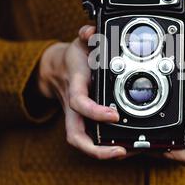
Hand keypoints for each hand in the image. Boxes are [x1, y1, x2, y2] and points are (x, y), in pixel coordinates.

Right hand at [37, 25, 128, 159]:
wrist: (57, 70)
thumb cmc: (73, 59)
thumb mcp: (80, 43)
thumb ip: (87, 34)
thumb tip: (92, 31)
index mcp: (75, 86)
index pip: (79, 103)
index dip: (94, 111)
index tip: (114, 114)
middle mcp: (73, 107)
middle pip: (76, 136)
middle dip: (96, 148)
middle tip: (121, 152)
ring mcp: (76, 117)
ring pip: (82, 142)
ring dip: (102, 153)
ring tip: (127, 153)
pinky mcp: (83, 121)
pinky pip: (90, 139)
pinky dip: (105, 147)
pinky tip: (124, 148)